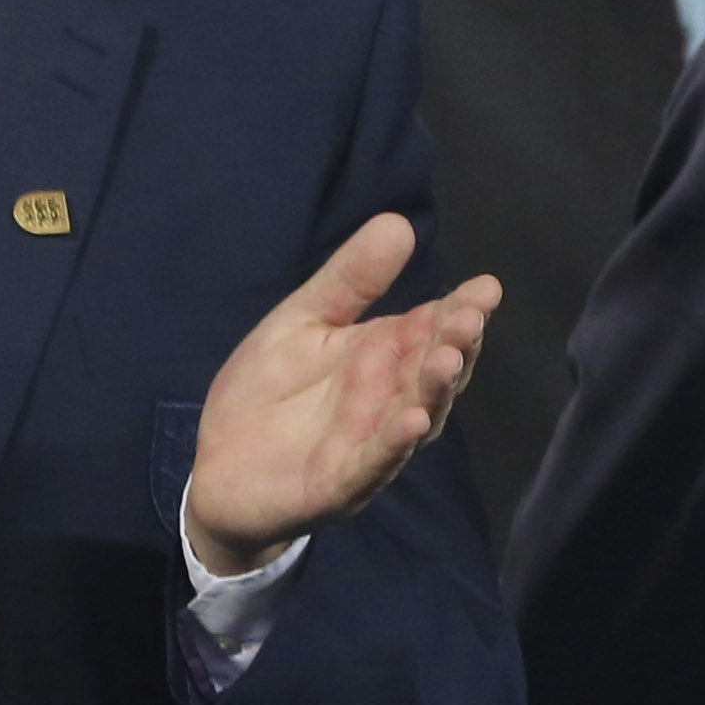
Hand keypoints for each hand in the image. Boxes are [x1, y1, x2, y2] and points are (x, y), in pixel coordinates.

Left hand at [187, 215, 499, 573]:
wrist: (219, 473)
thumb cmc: (265, 395)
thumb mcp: (300, 324)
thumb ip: (348, 282)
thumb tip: (397, 222)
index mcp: (383, 357)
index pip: (430, 328)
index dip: (460, 309)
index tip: (485, 286)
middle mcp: (390, 399)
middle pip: (433, 370)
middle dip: (455, 345)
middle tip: (468, 317)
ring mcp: (371, 443)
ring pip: (415, 414)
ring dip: (433, 390)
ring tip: (446, 360)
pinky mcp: (341, 482)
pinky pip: (374, 462)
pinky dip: (394, 444)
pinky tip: (411, 421)